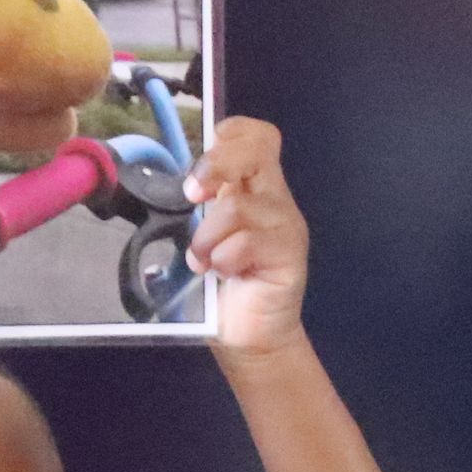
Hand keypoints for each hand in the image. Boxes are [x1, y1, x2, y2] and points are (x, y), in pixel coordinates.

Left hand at [189, 117, 307, 357]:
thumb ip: (204, 206)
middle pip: (258, 150)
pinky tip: (221, 274)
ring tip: (202, 261)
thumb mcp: (208, 235)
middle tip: (193, 194)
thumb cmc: (223, 287)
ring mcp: (287, 228)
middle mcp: (276, 201)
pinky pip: (246, 242)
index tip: (202, 162)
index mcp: (256, 189)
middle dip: (216, 164)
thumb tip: (181, 182)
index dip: (231, 133)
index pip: (257, 136)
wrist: (250, 338)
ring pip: (238, 206)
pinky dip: (222, 259)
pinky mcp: (290, 257)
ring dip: (207, 236)